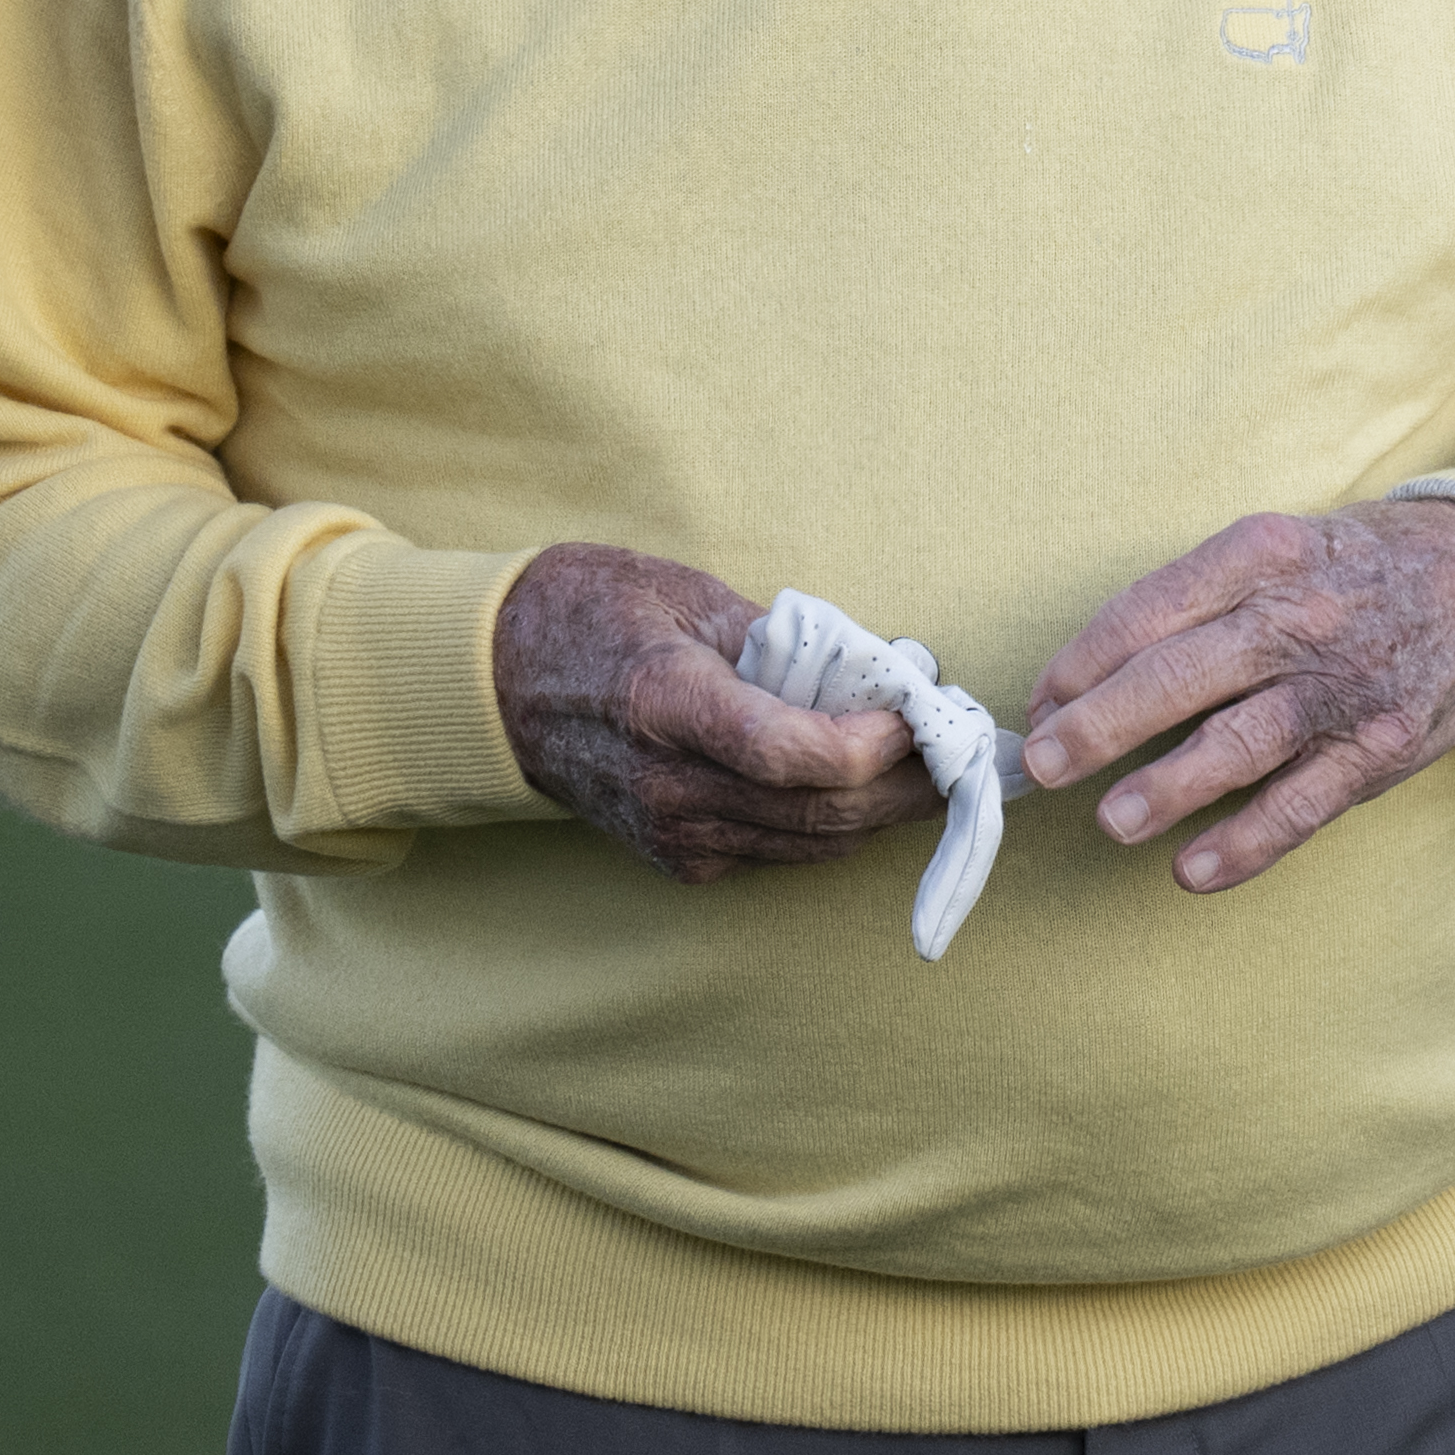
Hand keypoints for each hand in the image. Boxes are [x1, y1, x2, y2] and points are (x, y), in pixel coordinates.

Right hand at [493, 542, 934, 883]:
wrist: (492, 683)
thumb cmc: (588, 613)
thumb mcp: (684, 594)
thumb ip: (783, 638)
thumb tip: (880, 668)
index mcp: (668, 704)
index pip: (797, 757)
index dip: (877, 745)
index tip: (921, 708)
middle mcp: (670, 786)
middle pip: (822, 813)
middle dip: (909, 785)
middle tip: (962, 746)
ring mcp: (672, 832)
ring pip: (812, 845)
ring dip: (884, 812)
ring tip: (933, 766)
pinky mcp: (677, 860)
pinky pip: (780, 852)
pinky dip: (833, 823)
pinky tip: (862, 784)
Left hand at [1020, 500, 1454, 895]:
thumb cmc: (1348, 569)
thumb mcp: (1273, 547)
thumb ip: (1190, 601)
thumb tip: (1087, 675)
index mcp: (1257, 555)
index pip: (1147, 610)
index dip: (1082, 663)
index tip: (1038, 705)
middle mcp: (1298, 617)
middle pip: (1180, 675)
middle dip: (1100, 724)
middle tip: (1043, 764)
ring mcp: (1341, 689)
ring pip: (1238, 743)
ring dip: (1167, 788)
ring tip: (1110, 821)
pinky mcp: (1379, 750)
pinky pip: (1301, 805)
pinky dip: (1245, 844)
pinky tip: (1193, 870)